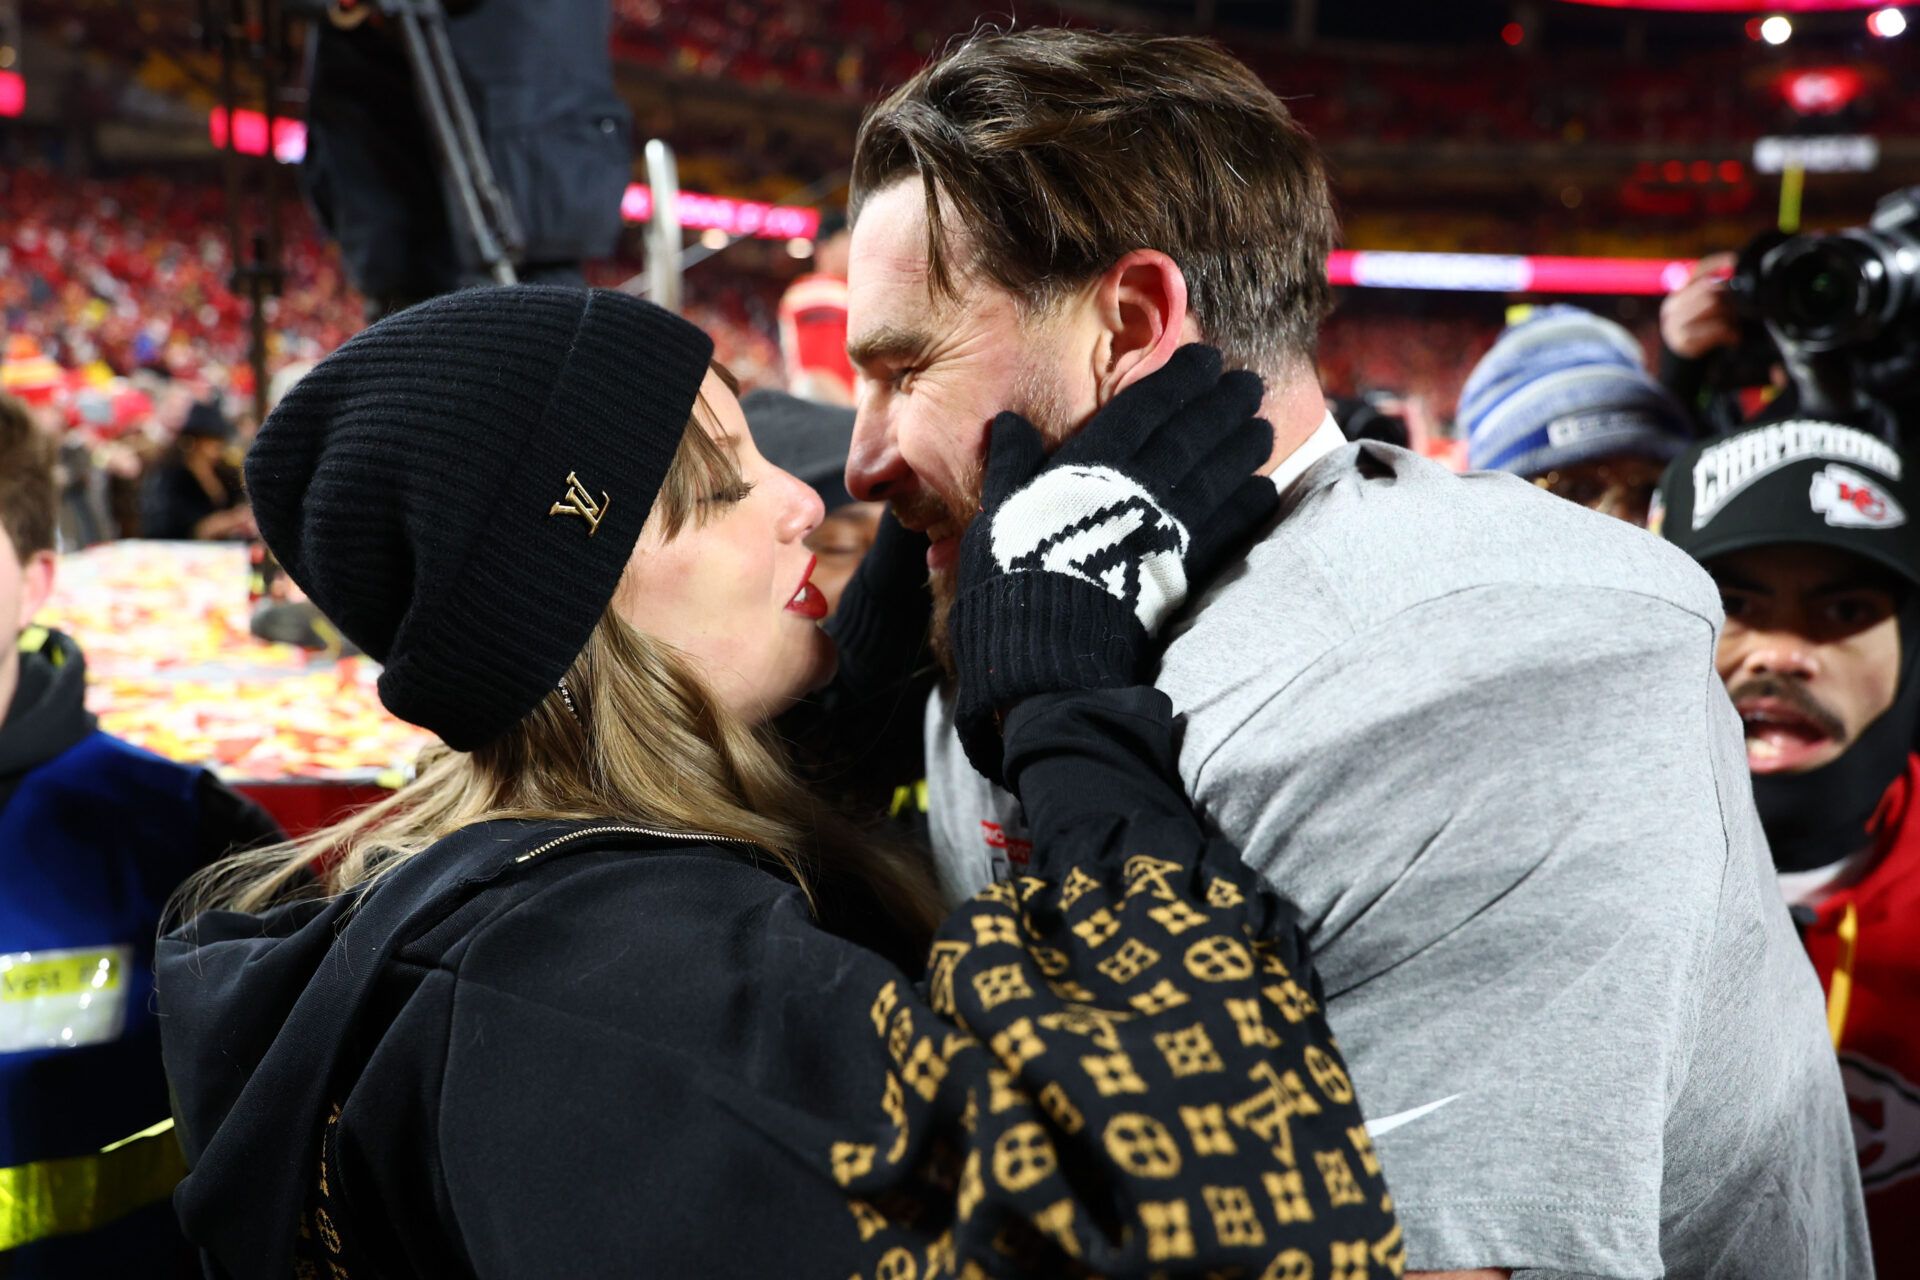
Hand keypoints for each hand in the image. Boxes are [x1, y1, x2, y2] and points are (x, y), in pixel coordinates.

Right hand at [948, 344, 1276, 781]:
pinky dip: (1248, 506)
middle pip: (1191, 434)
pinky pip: (1226, 529)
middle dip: (1223, 404)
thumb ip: (1011, 465)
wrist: (1045, 653)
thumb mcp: (998, 512)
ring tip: (1264, 426)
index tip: (1207, 360)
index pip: (1145, 408)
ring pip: (1217, 474)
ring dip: (1243, 447)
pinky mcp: (1185, 572)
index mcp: (1090, 464)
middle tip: (1250, 384)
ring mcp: (1167, 529)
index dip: (1179, 380)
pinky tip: (1264, 491)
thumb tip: (1009, 424)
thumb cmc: (1011, 578)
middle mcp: (1138, 488)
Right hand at [1661, 252, 1739, 359]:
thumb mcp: (1699, 310)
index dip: (1716, 263)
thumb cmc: (1699, 332)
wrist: (1681, 362)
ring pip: (1713, 305)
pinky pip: (1716, 329)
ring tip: (1733, 326)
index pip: (1696, 272)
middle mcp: (1672, 307)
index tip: (1734, 259)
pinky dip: (1730, 334)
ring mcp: (1675, 324)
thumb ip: (1709, 293)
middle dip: (1728, 299)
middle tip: (1735, 313)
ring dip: (1730, 316)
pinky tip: (1733, 339)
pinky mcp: (1684, 341)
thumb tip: (1731, 274)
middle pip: (1709, 288)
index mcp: (1676, 296)